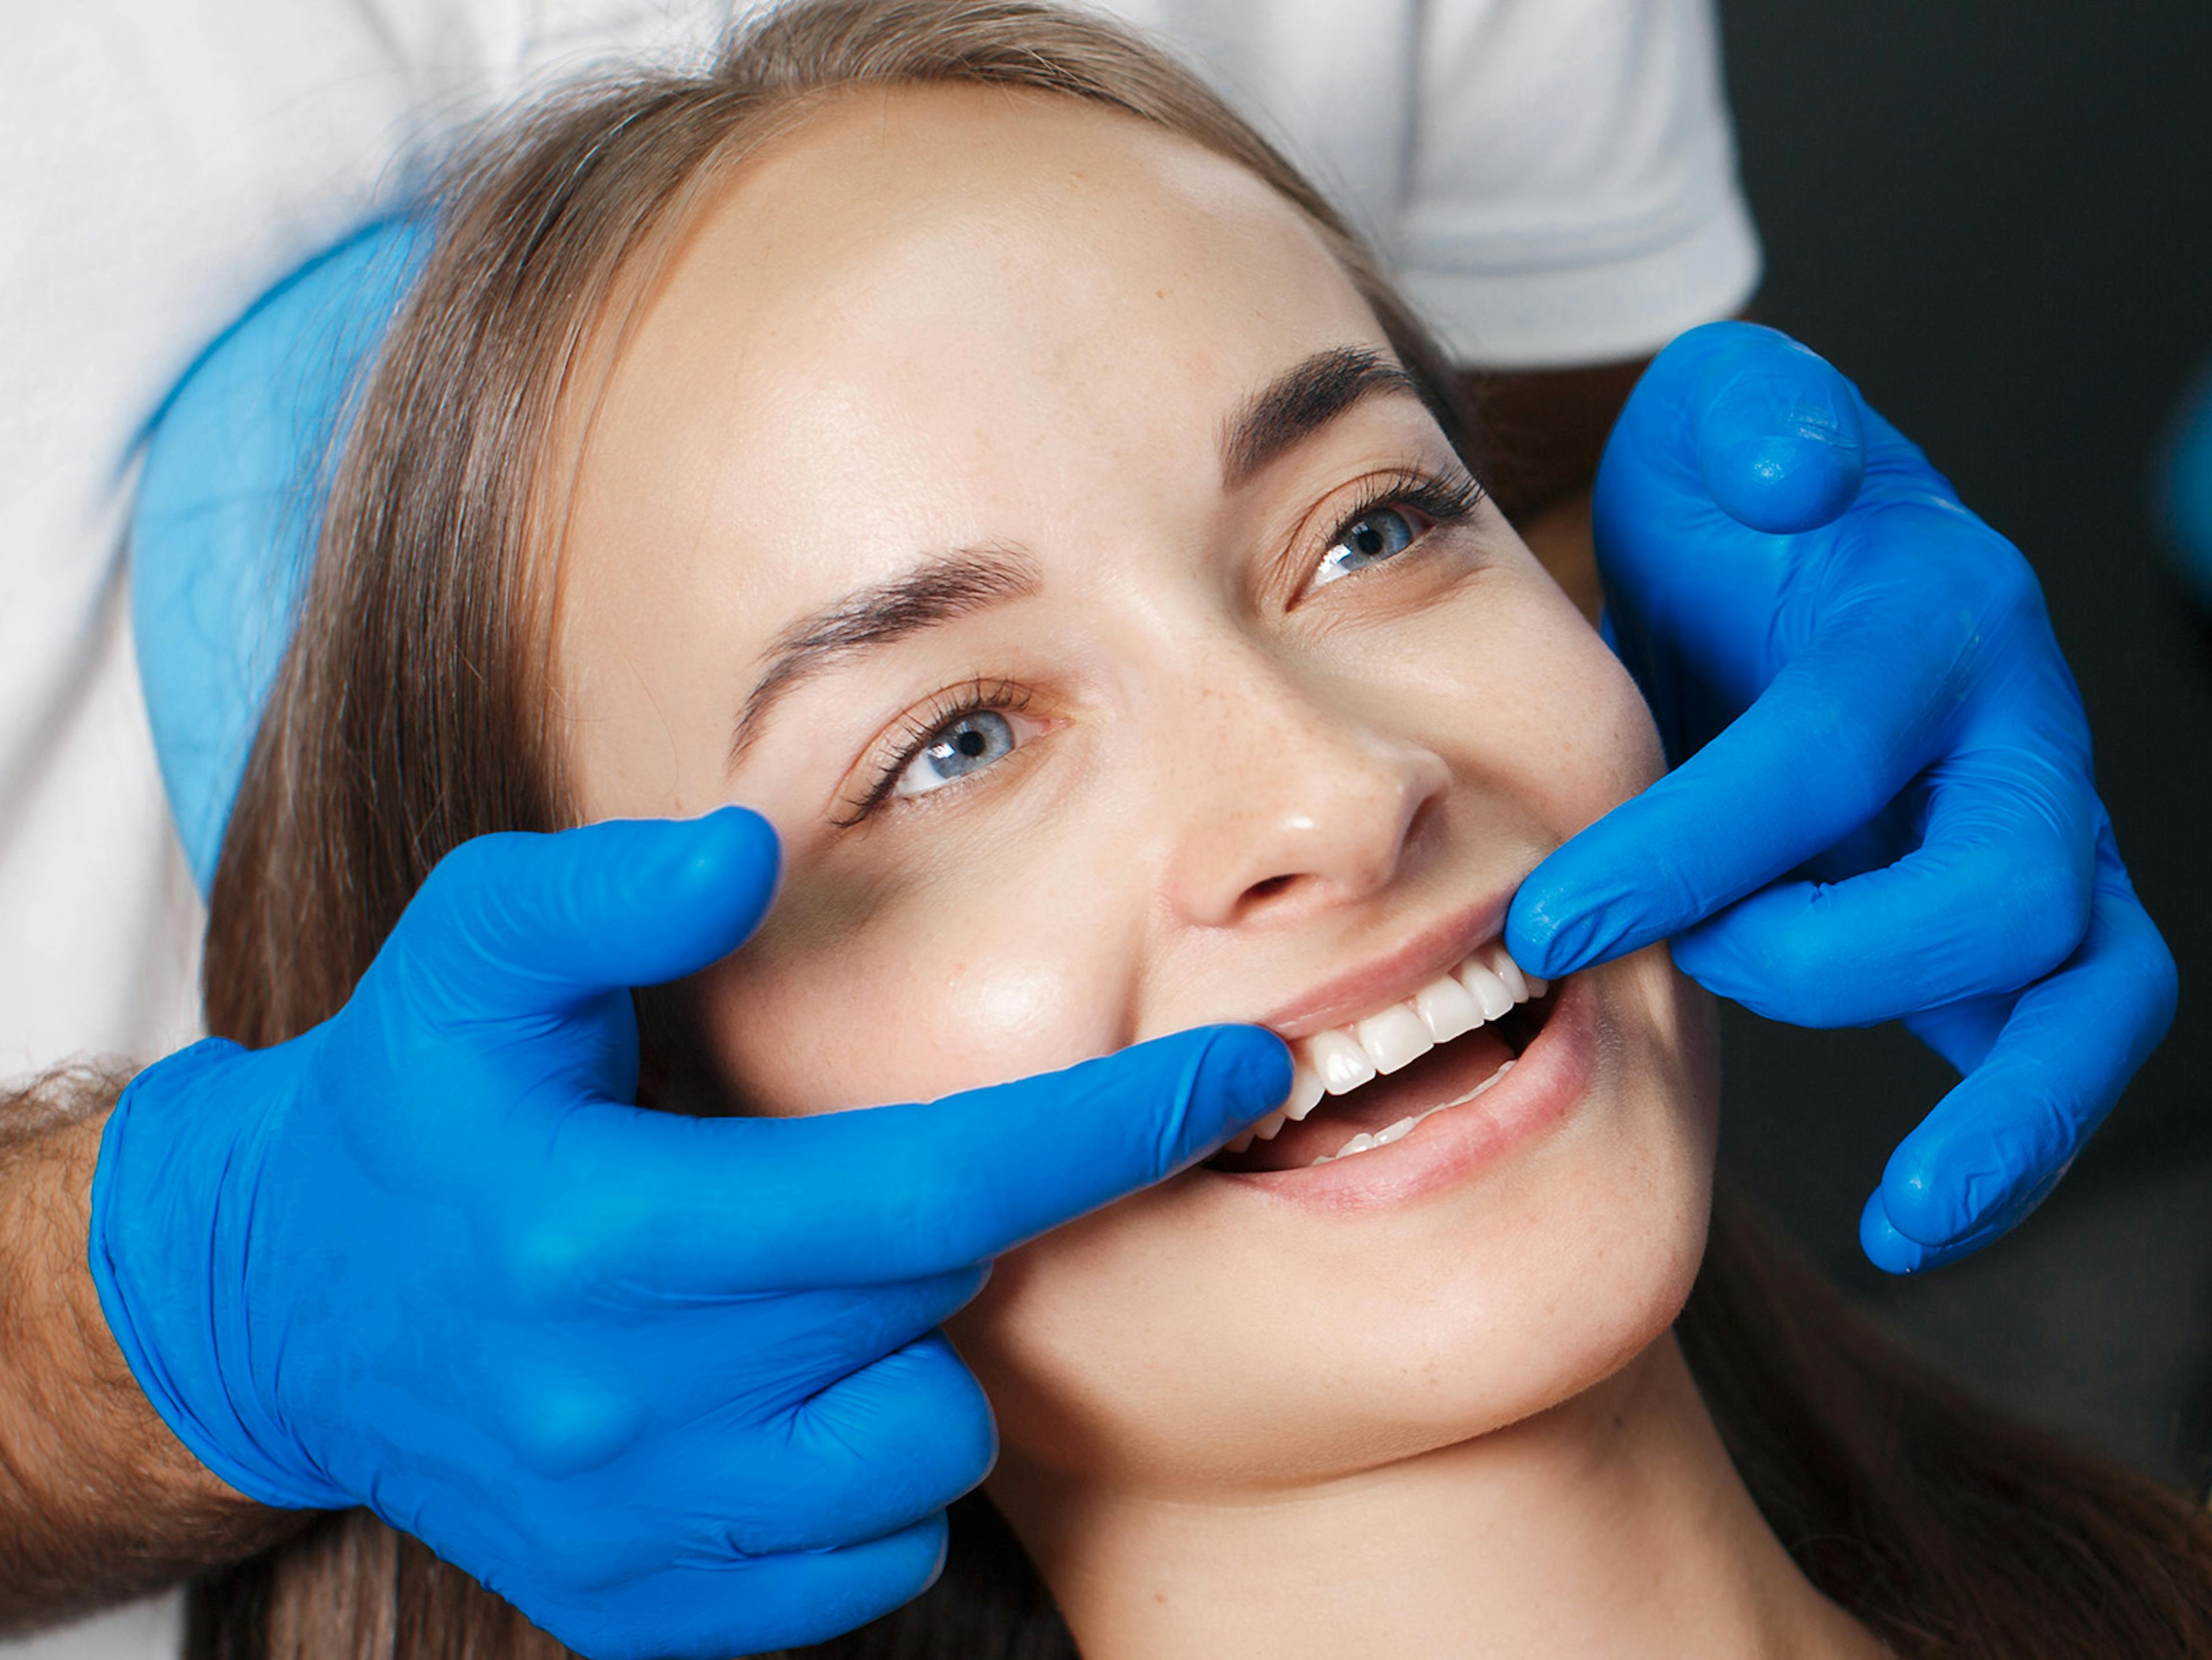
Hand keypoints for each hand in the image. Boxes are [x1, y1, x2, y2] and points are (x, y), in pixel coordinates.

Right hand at [88, 809, 1286, 1657]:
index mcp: (603, 1235)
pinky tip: (772, 1393)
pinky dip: (859, 1471)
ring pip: (918, 1452)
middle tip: (873, 1167)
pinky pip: (862, 1559)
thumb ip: (609, 890)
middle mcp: (625, 1411)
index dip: (1104, 1130)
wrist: (281, 1308)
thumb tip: (751, 851)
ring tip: (795, 1288)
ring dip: (907, 1354)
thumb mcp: (471, 951)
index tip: (1244, 1074)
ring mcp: (638, 1530)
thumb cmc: (410, 1103)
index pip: (925, 1188)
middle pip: (935, 1310)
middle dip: (968, 1220)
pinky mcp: (643, 1608)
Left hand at [1505, 321, 2175, 1272]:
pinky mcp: (2014, 919)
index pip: (1824, 752)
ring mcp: (2031, 834)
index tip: (1544, 923)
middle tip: (1678, 976)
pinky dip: (2012, 1135)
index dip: (1687, 845)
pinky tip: (1929, 1219)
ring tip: (1912, 1225)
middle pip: (1998, 882)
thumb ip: (1761, 422)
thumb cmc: (1742, 502)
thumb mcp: (1729, 422)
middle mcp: (2012, 733)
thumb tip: (1793, 474)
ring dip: (2011, 1115)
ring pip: (2091, 986)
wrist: (1791, 550)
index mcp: (1932, 617)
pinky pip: (2058, 1036)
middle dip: (1825, 959)